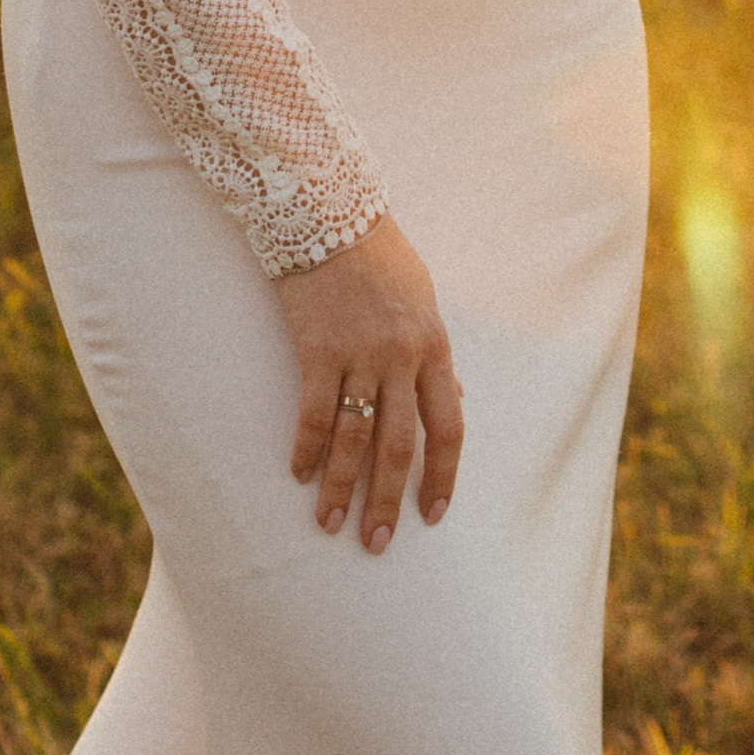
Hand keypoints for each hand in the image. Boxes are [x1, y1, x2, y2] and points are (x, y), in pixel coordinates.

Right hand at [273, 211, 462, 550]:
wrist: (331, 212)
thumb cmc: (381, 257)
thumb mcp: (424, 301)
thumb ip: (436, 356)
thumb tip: (454, 398)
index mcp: (434, 347)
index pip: (449, 427)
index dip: (442, 475)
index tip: (432, 515)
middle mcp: (401, 357)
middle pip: (400, 446)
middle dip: (388, 500)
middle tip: (377, 542)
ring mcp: (358, 354)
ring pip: (353, 439)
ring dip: (340, 488)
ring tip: (329, 525)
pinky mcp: (316, 348)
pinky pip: (312, 412)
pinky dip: (305, 449)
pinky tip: (298, 475)